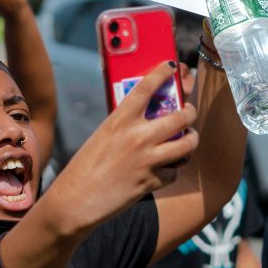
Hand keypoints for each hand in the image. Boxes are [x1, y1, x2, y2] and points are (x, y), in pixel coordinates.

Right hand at [48, 62, 197, 233]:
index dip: (162, 73)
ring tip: (189, 139)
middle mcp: (136, 137)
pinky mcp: (151, 182)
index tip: (172, 66)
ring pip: (187, 144)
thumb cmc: (86, 167)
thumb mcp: (103, 136)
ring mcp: (146, 160)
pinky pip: (174, 171)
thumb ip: (125, 125)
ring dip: (191, 140)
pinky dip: (173, 169)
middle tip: (189, 112)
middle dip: (190, 112)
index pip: (145, 87)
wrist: (76, 201)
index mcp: (119, 120)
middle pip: (180, 116)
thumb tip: (151, 117)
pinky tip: (165, 168)